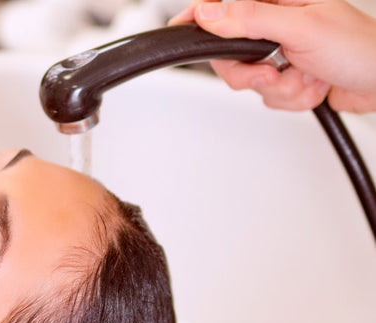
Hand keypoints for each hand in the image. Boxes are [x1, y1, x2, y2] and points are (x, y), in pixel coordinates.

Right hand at [168, 0, 375, 112]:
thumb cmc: (359, 49)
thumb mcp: (300, 29)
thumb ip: (251, 19)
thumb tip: (210, 12)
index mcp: (278, 1)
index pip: (226, 7)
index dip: (199, 19)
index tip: (178, 30)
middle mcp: (277, 25)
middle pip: (230, 55)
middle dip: (252, 74)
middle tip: (272, 72)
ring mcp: (281, 52)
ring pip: (249, 81)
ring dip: (280, 89)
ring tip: (307, 76)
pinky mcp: (287, 76)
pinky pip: (268, 96)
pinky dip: (291, 98)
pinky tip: (312, 85)